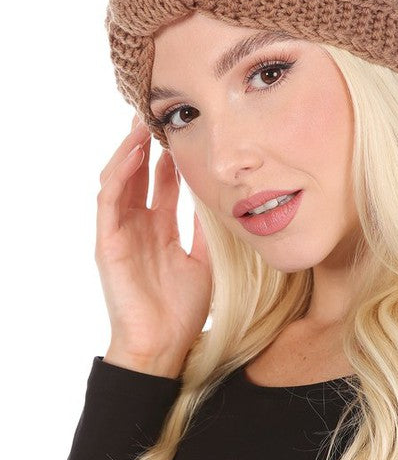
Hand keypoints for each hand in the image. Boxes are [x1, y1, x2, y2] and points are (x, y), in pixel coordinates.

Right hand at [95, 113, 211, 370]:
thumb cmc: (183, 309)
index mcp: (159, 230)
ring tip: (144, 123)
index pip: (161, 184)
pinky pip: (109, 200)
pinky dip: (120, 173)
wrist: (164, 345)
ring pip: (119, 179)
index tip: (185, 131)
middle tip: (161, 114)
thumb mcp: (206, 260)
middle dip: (147, 144)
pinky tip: (134, 152)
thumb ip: (209, 231)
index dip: (170, 158)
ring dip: (130, 150)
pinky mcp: (107, 242)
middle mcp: (137, 226)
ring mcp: (119, 232)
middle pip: (137, 174)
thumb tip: (227, 202)